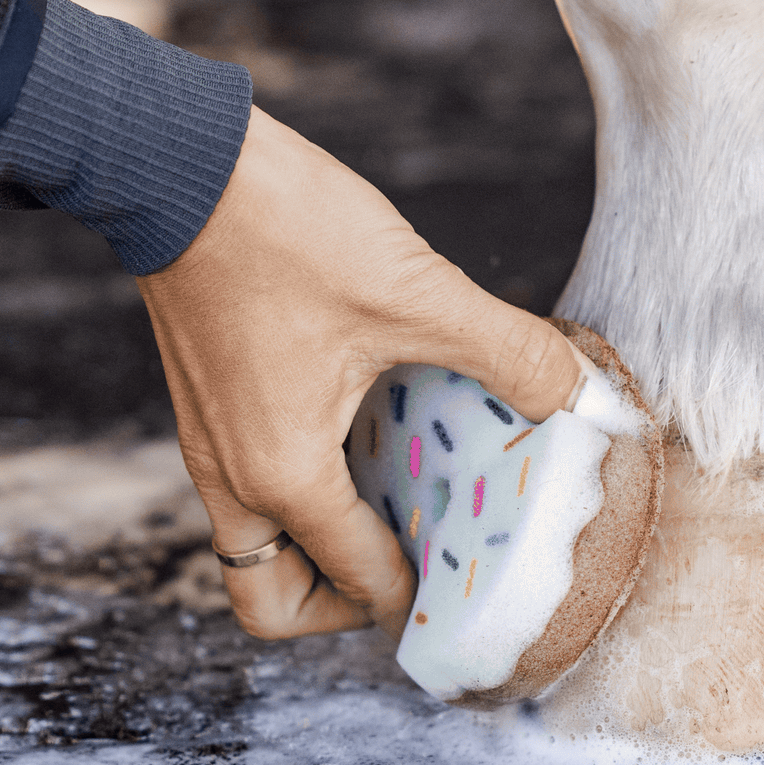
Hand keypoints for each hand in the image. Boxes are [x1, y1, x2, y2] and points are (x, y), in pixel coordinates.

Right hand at [138, 108, 582, 640]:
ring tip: (398, 488)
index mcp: (283, 476)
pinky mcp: (204, 404)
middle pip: (275, 601)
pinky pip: (250, 484)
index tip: (476, 567)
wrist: (176, 163)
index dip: (425, 592)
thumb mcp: (414, 292)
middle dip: (344, 601)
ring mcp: (208, 443)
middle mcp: (232, 478)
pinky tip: (366, 422)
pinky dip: (303, 485)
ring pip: (257, 545)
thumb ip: (508, 352)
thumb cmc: (284, 230)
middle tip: (413, 555)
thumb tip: (587, 396)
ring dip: (321, 541)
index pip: (360, 582)